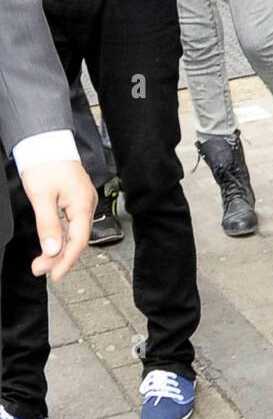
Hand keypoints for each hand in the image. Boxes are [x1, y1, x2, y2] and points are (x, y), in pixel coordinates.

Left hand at [20, 160, 95, 281]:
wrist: (46, 142)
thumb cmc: (45, 163)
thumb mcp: (41, 197)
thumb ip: (48, 225)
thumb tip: (52, 250)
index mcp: (82, 203)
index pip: (78, 241)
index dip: (66, 261)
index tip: (54, 276)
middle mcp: (87, 203)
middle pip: (78, 239)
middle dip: (60, 258)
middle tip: (40, 269)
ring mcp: (83, 201)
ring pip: (75, 233)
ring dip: (60, 249)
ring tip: (43, 261)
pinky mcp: (77, 199)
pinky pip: (73, 224)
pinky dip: (62, 237)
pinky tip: (53, 244)